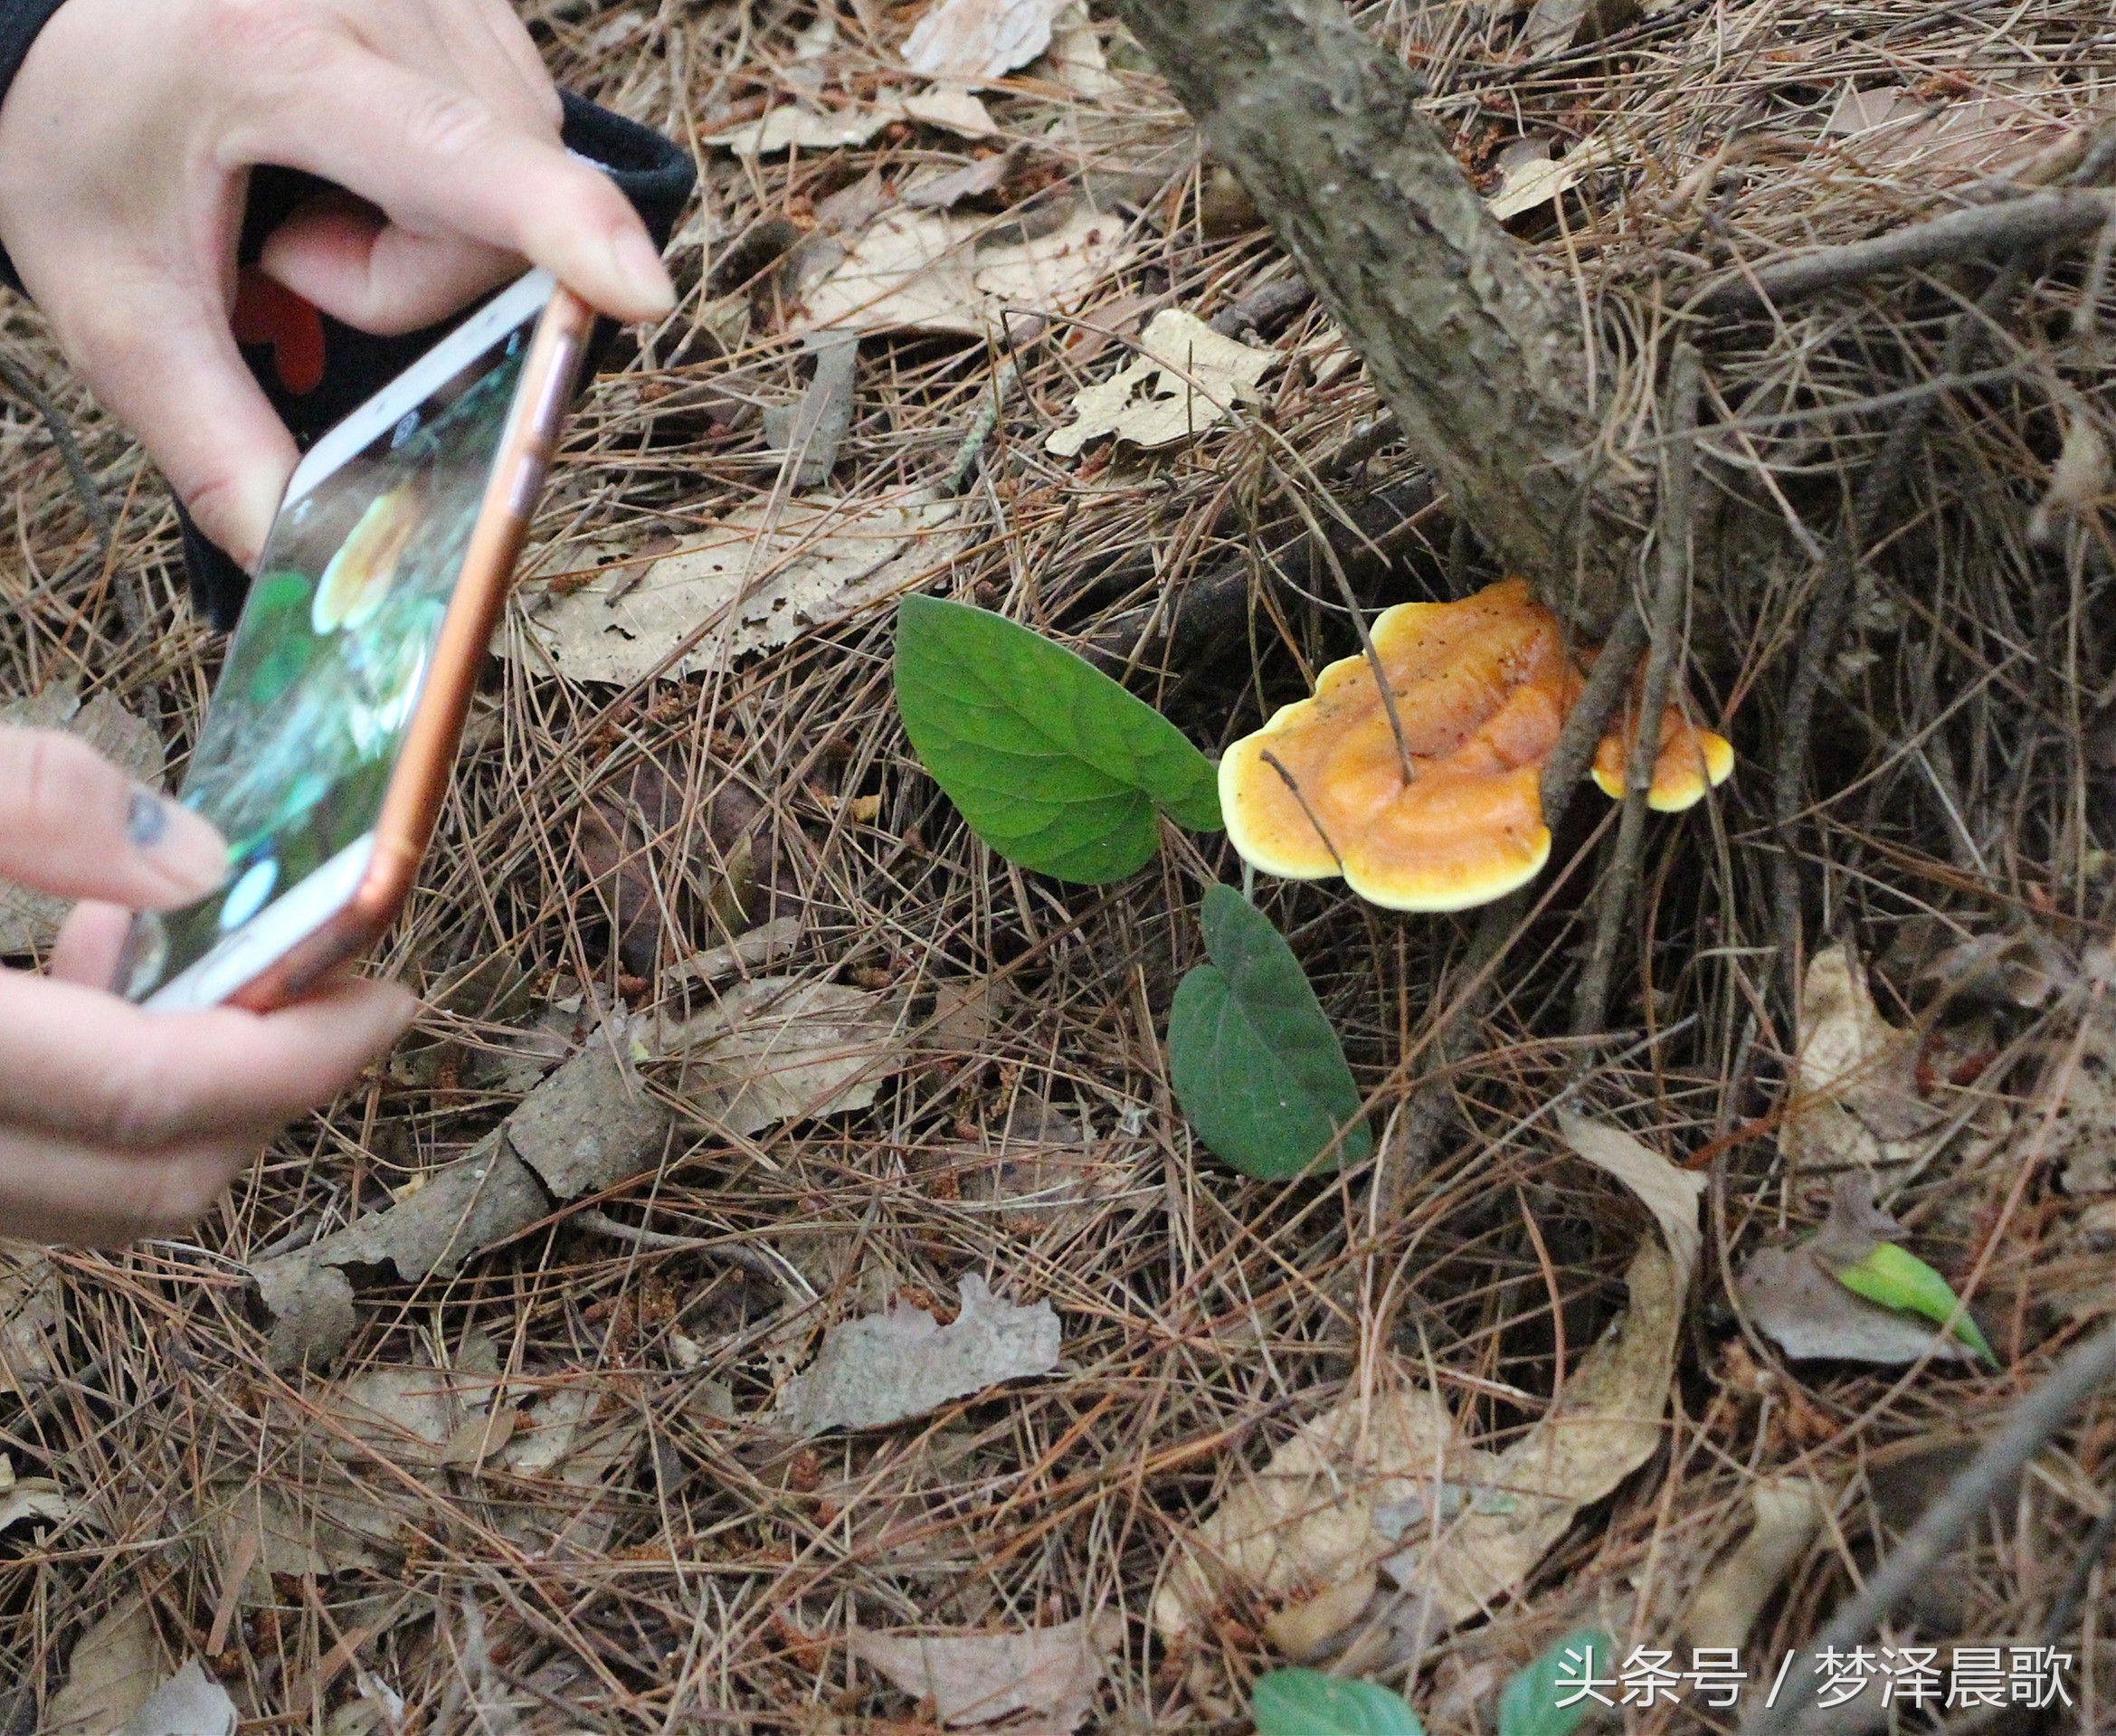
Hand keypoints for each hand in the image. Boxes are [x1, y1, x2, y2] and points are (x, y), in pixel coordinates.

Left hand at [0, 0, 675, 570]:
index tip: (641, 292)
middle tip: (286, 262)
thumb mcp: (118, 303)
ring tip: (319, 202)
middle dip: (405, 285)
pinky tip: (365, 167)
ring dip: (432, 241)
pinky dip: (453, 188)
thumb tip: (300, 565)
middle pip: (491, 223)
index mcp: (268, 57)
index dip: (560, 229)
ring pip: (523, 186)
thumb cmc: (86, 137)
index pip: (449, 157)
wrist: (74, 17)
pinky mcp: (481, 8)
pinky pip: (524, 142)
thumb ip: (214, 444)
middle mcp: (378, 3)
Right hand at [0, 727, 411, 1244]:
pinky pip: (31, 1175)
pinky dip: (93, 1109)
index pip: (150, 1093)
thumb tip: (199, 860)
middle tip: (311, 974)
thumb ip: (31, 807)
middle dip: (265, 1085)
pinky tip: (81, 987)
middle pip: (150, 1179)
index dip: (295, 1052)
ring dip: (181, 1097)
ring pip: (93, 1196)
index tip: (391, 998)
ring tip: (165, 942)